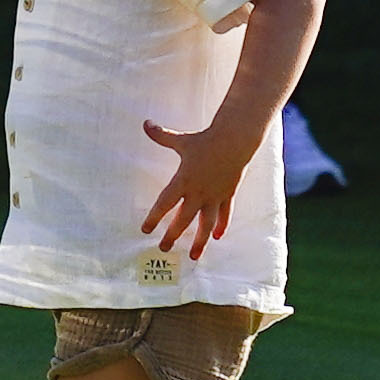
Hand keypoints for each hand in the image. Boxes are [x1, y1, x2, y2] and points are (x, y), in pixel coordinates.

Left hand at [138, 117, 258, 258]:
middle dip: (172, 236)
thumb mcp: (181, 140)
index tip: (145, 230)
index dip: (154, 218)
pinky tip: (217, 237)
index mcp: (183, 181)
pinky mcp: (227, 195)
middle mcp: (198, 192)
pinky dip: (222, 226)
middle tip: (163, 248)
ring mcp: (214, 196)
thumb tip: (146, 124)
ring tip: (193, 256)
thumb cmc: (205, 140)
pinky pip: (224, 214)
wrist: (234, 141)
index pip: (164, 203)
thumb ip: (161, 136)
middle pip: (183, 220)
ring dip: (199, 241)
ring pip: (206, 224)